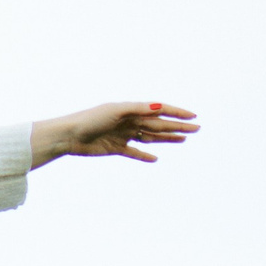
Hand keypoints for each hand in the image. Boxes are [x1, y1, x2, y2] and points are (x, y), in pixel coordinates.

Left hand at [30, 102, 198, 166]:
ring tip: (183, 140)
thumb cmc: (90, 119)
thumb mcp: (116, 111)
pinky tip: (155, 158)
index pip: (159, 110)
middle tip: (196, 129)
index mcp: (131, 110)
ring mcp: (123, 135)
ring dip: (167, 138)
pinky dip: (144, 155)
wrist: (69, 135)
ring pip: (150, 137)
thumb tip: (160, 107)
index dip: (176, 113)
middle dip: (177, 126)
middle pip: (158, 124)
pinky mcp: (115, 148)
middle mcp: (129, 121)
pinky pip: (134, 152)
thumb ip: (138, 109)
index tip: (193, 117)